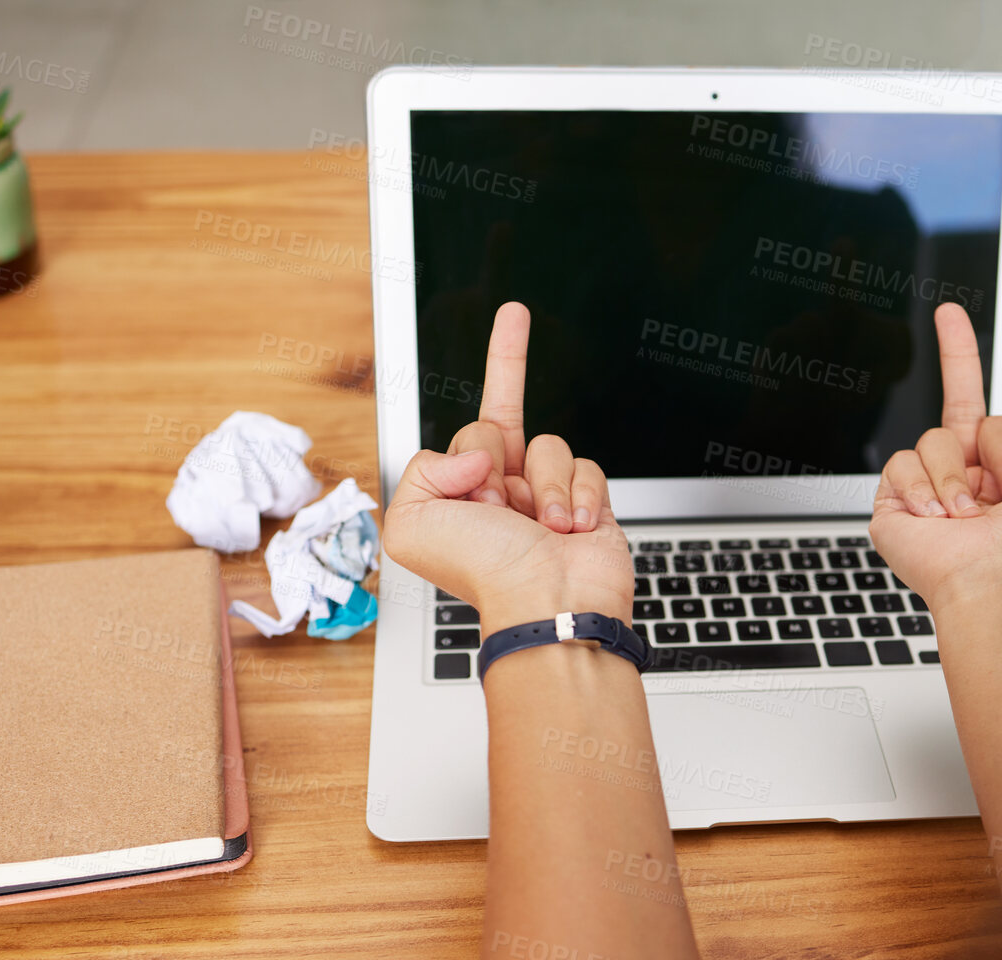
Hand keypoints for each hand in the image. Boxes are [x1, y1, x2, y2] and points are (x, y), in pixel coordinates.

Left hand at [382, 302, 632, 633]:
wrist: (547, 603)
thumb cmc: (483, 572)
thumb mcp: (413, 522)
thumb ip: (425, 468)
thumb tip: (481, 456)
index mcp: (457, 493)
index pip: (468, 425)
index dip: (488, 397)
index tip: (515, 313)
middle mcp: (498, 490)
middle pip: (502, 424)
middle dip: (500, 459)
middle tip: (498, 509)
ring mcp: (544, 497)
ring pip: (549, 445)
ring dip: (546, 485)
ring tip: (545, 528)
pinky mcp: (588, 504)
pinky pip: (587, 466)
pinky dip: (580, 494)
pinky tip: (574, 530)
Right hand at [870, 303, 1001, 610]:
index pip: (982, 406)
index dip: (961, 355)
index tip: (949, 314)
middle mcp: (964, 478)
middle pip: (959, 409)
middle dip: (996, 445)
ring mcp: (926, 492)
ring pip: (934, 437)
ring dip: (960, 477)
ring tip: (971, 517)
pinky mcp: (893, 508)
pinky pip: (900, 466)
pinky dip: (923, 489)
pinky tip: (939, 520)